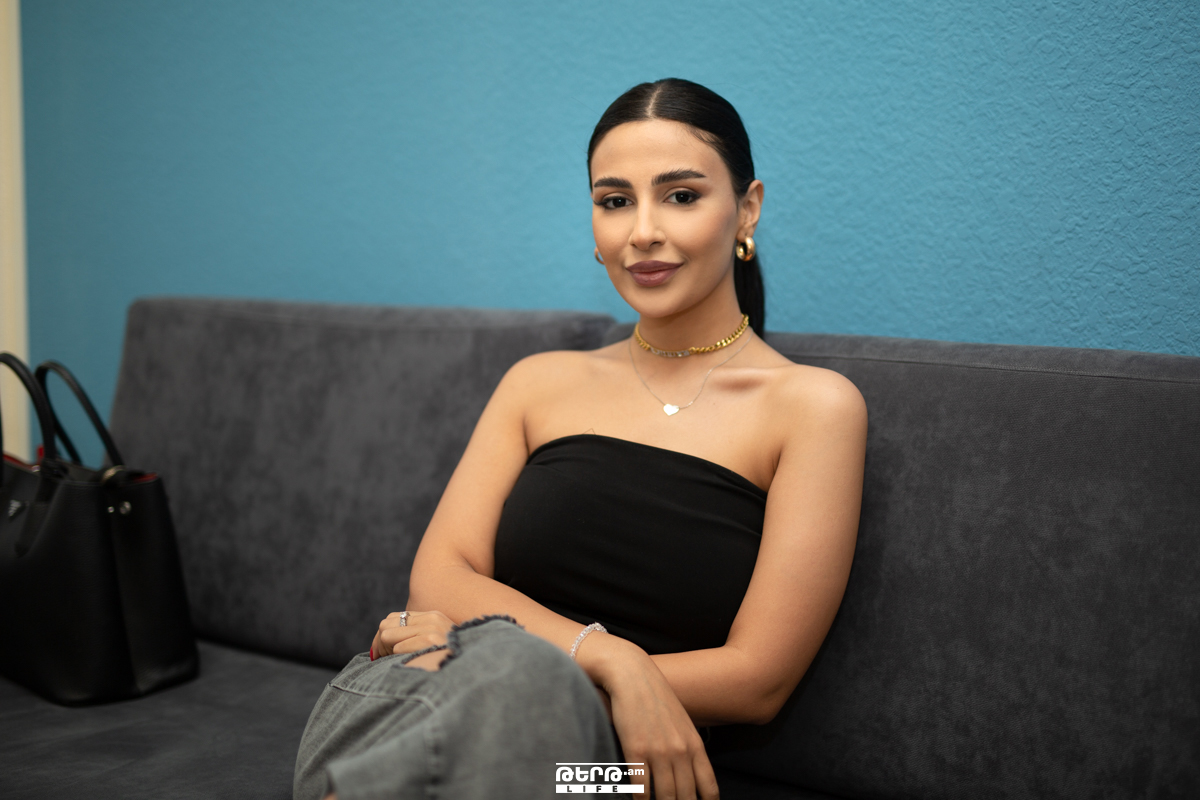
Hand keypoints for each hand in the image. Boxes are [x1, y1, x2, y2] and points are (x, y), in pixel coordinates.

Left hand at [370, 610, 453, 664]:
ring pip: (388, 635)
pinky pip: (399, 647)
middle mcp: (432, 618)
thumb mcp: (437, 640)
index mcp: (432, 616)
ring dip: (387, 651)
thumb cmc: (452, 659)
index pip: (393, 618)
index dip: (383, 635)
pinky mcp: (431, 641)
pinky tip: (409, 663)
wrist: (475, 667)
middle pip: (386, 624)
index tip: (382, 652)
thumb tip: (385, 639)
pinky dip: (398, 658)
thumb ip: (417, 635)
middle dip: (380, 643)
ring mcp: (432, 628)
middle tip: (384, 659)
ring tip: (395, 662)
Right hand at [599, 644, 718, 799]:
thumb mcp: (682, 722)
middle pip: (686, 798)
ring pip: (664, 797)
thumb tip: (692, 776)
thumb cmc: (656, 699)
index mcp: (695, 745)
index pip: (709, 789)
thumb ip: (689, 749)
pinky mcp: (636, 750)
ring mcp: (658, 752)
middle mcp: (680, 752)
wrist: (633, 675)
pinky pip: (641, 788)